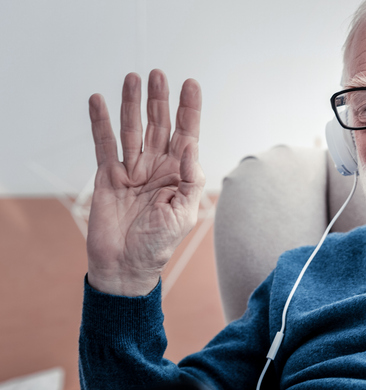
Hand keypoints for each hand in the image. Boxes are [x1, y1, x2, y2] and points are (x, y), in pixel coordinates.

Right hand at [87, 69, 203, 295]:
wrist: (125, 266)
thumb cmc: (159, 244)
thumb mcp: (184, 213)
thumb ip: (191, 179)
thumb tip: (193, 146)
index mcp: (179, 174)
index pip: (187, 135)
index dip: (189, 110)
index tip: (190, 84)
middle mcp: (157, 167)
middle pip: (159, 125)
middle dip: (159, 100)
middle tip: (158, 74)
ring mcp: (132, 169)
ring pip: (132, 129)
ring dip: (132, 104)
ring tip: (133, 78)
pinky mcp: (108, 176)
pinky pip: (104, 144)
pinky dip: (101, 123)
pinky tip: (99, 101)